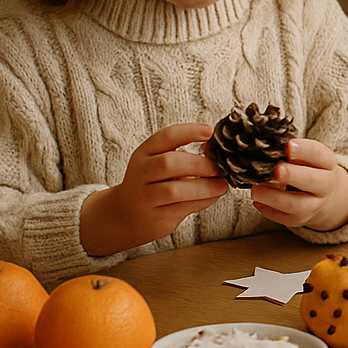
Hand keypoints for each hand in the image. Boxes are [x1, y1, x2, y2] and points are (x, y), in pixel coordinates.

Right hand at [80, 123, 227, 256]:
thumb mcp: (157, 163)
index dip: (189, 131)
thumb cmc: (151, 183)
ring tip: (222, 184)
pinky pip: (183, 208)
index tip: (210, 131)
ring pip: (175, 190)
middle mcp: (141, 173)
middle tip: (220, 166)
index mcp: (144, 153)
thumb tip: (216, 151)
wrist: (125, 215)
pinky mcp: (156, 217)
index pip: (166, 137)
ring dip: (204, 187)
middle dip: (199, 164)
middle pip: (169, 163)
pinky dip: (203, 201)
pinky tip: (213, 196)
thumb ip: (181, 155)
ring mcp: (146, 197)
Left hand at [249, 137, 347, 231]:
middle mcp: (325, 185)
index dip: (305, 150)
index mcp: (326, 164)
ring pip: (297, 205)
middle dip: (293, 175)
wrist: (324, 195)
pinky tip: (257, 201)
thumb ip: (291, 151)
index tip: (288, 146)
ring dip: (274, 197)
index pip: (319, 155)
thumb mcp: (308, 157)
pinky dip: (269, 210)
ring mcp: (314, 205)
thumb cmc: (309, 169)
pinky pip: (285, 218)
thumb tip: (266, 147)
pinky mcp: (300, 219)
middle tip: (277, 170)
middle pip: (312, 181)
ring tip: (255, 190)